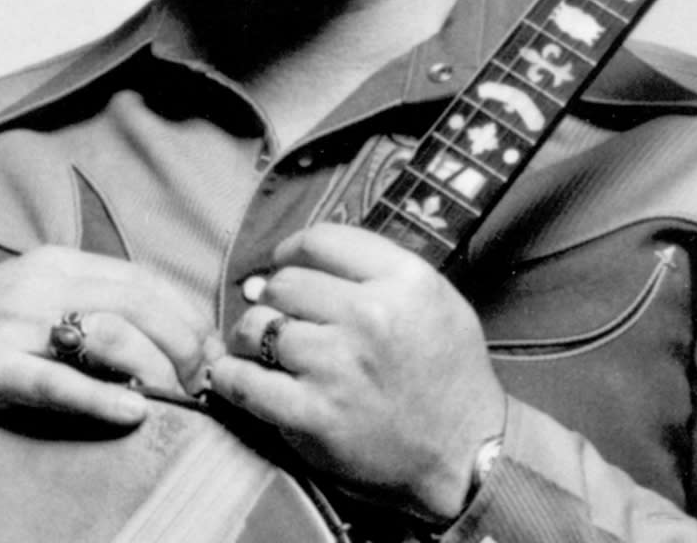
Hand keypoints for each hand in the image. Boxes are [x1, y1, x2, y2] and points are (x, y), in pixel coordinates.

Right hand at [0, 246, 219, 437]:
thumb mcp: (35, 305)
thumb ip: (89, 310)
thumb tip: (164, 338)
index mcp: (54, 264)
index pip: (141, 279)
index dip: (187, 315)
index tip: (214, 351)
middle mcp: (38, 284)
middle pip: (135, 302)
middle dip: (184, 343)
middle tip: (207, 382)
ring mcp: (11, 324)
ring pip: (105, 335)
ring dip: (156, 370)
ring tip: (183, 399)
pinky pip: (54, 380)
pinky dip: (98, 397)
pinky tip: (131, 412)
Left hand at [207, 224, 504, 522]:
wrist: (467, 455)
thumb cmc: (448, 373)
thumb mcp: (433, 297)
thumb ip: (369, 268)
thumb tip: (278, 269)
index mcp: (403, 281)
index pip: (320, 240)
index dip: (290, 252)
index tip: (284, 268)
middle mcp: (369, 316)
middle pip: (284, 283)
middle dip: (273, 298)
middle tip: (281, 319)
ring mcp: (338, 367)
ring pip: (259, 327)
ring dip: (251, 336)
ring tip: (261, 347)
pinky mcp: (315, 415)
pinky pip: (246, 383)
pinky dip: (229, 375)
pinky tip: (231, 372)